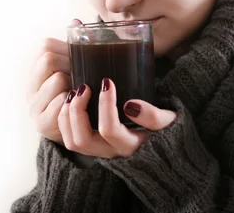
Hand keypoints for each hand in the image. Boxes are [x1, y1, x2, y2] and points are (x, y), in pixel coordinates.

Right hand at [26, 19, 82, 143]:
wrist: (77, 134)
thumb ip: (74, 49)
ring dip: (74, 84)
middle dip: (70, 64)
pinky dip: (73, 103)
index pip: (46, 46)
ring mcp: (34, 106)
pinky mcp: (42, 124)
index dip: (67, 49)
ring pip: (57, 80)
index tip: (81, 58)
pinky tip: (82, 105)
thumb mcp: (74, 72)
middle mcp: (30, 88)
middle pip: (49, 59)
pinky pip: (60, 104)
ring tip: (84, 91)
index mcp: (36, 72)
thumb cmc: (77, 98)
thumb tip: (76, 22)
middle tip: (83, 75)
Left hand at [58, 78, 176, 157]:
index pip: (109, 130)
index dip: (105, 104)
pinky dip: (65, 119)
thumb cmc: (165, 128)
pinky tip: (71, 100)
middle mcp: (112, 152)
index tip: (107, 81)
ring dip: (67, 115)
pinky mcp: (92, 145)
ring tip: (74, 92)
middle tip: (84, 87)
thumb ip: (154, 116)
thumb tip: (131, 105)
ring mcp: (99, 151)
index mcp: (131, 146)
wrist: (163, 144)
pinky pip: (70, 138)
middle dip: (77, 110)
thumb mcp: (168, 122)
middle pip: (82, 140)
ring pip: (72, 141)